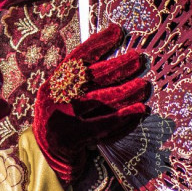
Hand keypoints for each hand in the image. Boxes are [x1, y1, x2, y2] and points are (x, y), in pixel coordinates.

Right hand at [33, 23, 147, 182]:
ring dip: (127, 90)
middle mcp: (55, 97)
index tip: (117, 32)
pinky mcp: (74, 137)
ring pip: (101, 100)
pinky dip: (124, 117)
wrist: (46, 158)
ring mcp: (63, 117)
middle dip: (118, 66)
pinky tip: (141, 110)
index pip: (76, 58)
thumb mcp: (61, 97)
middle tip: (139, 59)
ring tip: (145, 84)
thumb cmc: (60, 122)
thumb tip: (111, 59)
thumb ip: (78, 81)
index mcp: (53, 83)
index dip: (97, 43)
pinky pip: (104, 125)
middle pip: (92, 77)